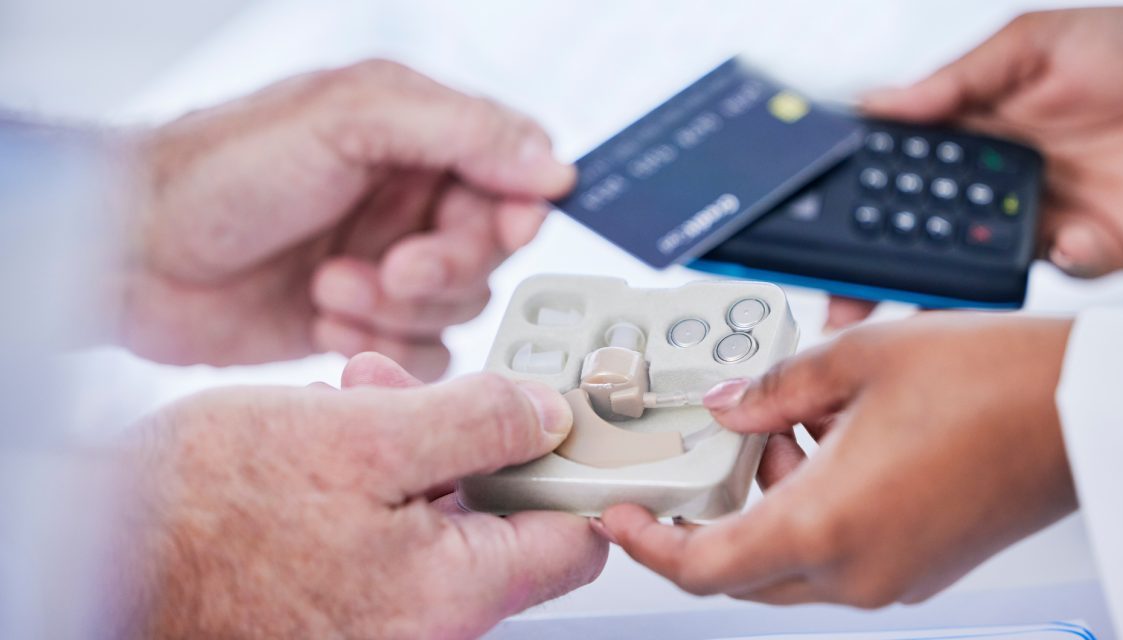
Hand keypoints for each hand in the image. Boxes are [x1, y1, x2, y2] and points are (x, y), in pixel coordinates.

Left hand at [119, 60, 573, 377]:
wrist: (133, 258)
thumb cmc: (220, 172)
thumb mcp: (347, 121)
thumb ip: (459, 131)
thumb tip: (554, 166)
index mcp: (417, 137)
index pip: (513, 173)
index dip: (517, 208)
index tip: (502, 229)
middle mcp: (410, 201)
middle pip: (493, 249)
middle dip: (443, 266)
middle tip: (391, 267)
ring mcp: (390, 265)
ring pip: (460, 306)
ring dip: (397, 307)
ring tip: (330, 289)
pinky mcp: (365, 324)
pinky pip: (423, 354)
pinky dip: (380, 347)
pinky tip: (323, 322)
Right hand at [128, 353, 605, 637]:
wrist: (99, 550)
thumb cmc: (207, 509)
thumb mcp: (363, 437)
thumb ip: (477, 423)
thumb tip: (548, 416)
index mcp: (452, 590)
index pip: (574, 539)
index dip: (580, 470)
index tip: (573, 420)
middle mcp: (426, 618)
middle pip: (502, 513)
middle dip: (475, 435)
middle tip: (436, 388)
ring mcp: (382, 610)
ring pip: (439, 508)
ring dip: (416, 440)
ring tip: (365, 395)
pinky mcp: (343, 595)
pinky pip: (390, 527)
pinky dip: (376, 472)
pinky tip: (337, 429)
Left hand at [600, 315, 1074, 606]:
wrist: (1084, 406)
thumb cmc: (992, 382)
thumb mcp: (857, 360)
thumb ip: (774, 388)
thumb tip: (729, 404)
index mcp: (827, 524)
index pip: (703, 569)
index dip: (648, 547)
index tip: (622, 519)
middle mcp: (858, 569)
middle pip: (744, 568)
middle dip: (719, 509)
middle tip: (720, 448)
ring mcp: (894, 575)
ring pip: (792, 559)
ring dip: (772, 499)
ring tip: (797, 422)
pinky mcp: (922, 567)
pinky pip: (839, 552)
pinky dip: (816, 507)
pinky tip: (839, 441)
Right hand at [827, 8, 1122, 328]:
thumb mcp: (1030, 43)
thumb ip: (955, 80)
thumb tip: (879, 103)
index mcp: (966, 136)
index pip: (893, 177)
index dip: (852, 205)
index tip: (815, 230)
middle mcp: (988, 188)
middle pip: (914, 239)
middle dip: (872, 277)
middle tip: (843, 303)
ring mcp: (1031, 224)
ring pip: (969, 269)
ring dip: (943, 285)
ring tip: (922, 291)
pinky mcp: (1083, 250)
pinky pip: (1057, 271)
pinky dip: (1061, 259)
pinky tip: (1068, 238)